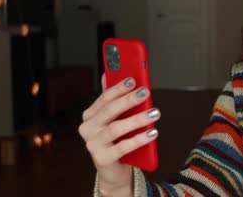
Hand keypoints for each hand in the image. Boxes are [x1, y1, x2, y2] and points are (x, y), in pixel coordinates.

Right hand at [78, 74, 160, 194]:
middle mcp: (87, 129)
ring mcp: (93, 145)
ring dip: (137, 119)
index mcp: (90, 115)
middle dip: (128, 100)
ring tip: (155, 112)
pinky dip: (138, 139)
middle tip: (146, 92)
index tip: (133, 80)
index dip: (118, 88)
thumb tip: (107, 72)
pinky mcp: (102, 159)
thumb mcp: (116, 118)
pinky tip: (152, 133)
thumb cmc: (116, 139)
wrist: (114, 169)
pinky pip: (122, 147)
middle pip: (109, 111)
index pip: (104, 98)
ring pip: (116, 128)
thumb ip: (113, 98)